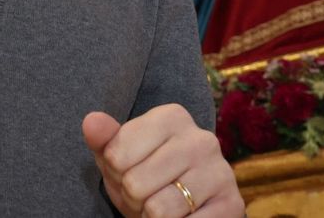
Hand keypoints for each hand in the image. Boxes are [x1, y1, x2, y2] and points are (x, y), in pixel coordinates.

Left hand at [83, 105, 244, 216]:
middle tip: (147, 195)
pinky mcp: (231, 204)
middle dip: (133, 198)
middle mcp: (201, 139)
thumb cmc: (147, 176)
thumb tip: (92, 121)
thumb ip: (105, 140)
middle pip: (135, 183)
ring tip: (162, 207)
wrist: (189, 207)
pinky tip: (183, 217)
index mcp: (172, 116)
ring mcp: (220, 171)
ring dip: (152, 217)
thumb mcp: (120, 158)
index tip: (131, 171)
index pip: (116, 155)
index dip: (115, 174)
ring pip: (158, 209)